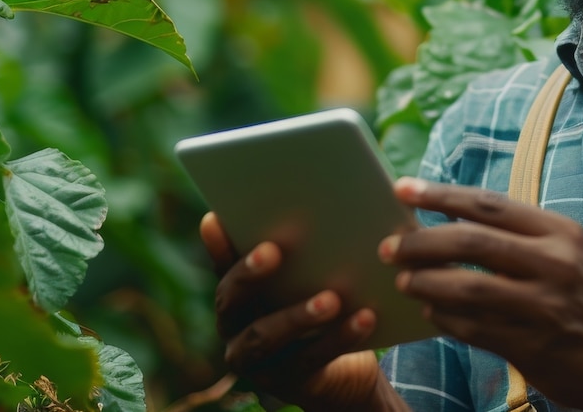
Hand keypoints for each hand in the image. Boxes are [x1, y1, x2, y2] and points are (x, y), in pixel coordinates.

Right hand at [200, 212, 397, 410]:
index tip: (219, 217)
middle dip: (251, 276)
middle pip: (232, 302)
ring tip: (331, 297)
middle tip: (275, 250)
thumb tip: (313, 198)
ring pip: (267, 337)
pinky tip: (365, 318)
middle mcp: (235, 330)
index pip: (220, 267)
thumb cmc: (324, 308)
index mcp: (236, 298)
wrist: (346, 374)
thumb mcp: (310, 277)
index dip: (218, 246)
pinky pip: (312, 359)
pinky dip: (339, 338)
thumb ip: (303, 248)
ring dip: (298, 315)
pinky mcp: (289, 384)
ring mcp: (257, 363)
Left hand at [380, 178, 582, 411]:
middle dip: (421, 242)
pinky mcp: (534, 345)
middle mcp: (558, 263)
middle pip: (471, 241)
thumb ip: (519, 238)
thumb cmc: (582, 305)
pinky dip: (445, 319)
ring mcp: (546, 306)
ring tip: (404, 281)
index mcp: (562, 232)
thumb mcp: (567, 257)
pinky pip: (473, 328)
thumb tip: (448, 219)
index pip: (489, 204)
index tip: (401, 189)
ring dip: (426, 283)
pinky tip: (431, 313)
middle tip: (388, 246)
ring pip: (467, 286)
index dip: (440, 194)